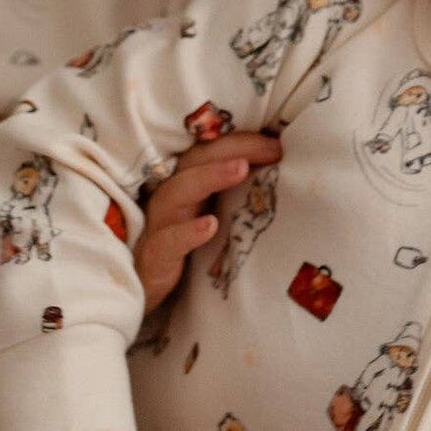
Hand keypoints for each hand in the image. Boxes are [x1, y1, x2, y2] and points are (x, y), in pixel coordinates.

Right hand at [136, 131, 281, 310]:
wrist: (148, 288)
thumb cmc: (188, 245)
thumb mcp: (215, 215)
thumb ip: (238, 194)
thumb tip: (282, 173)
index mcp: (188, 182)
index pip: (211, 150)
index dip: (243, 141)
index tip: (278, 143)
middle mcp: (171, 196)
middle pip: (194, 161)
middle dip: (232, 149)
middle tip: (270, 148)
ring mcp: (159, 225)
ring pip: (176, 193)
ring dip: (209, 177)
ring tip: (241, 169)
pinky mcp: (154, 257)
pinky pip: (166, 242)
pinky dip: (187, 232)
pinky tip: (210, 226)